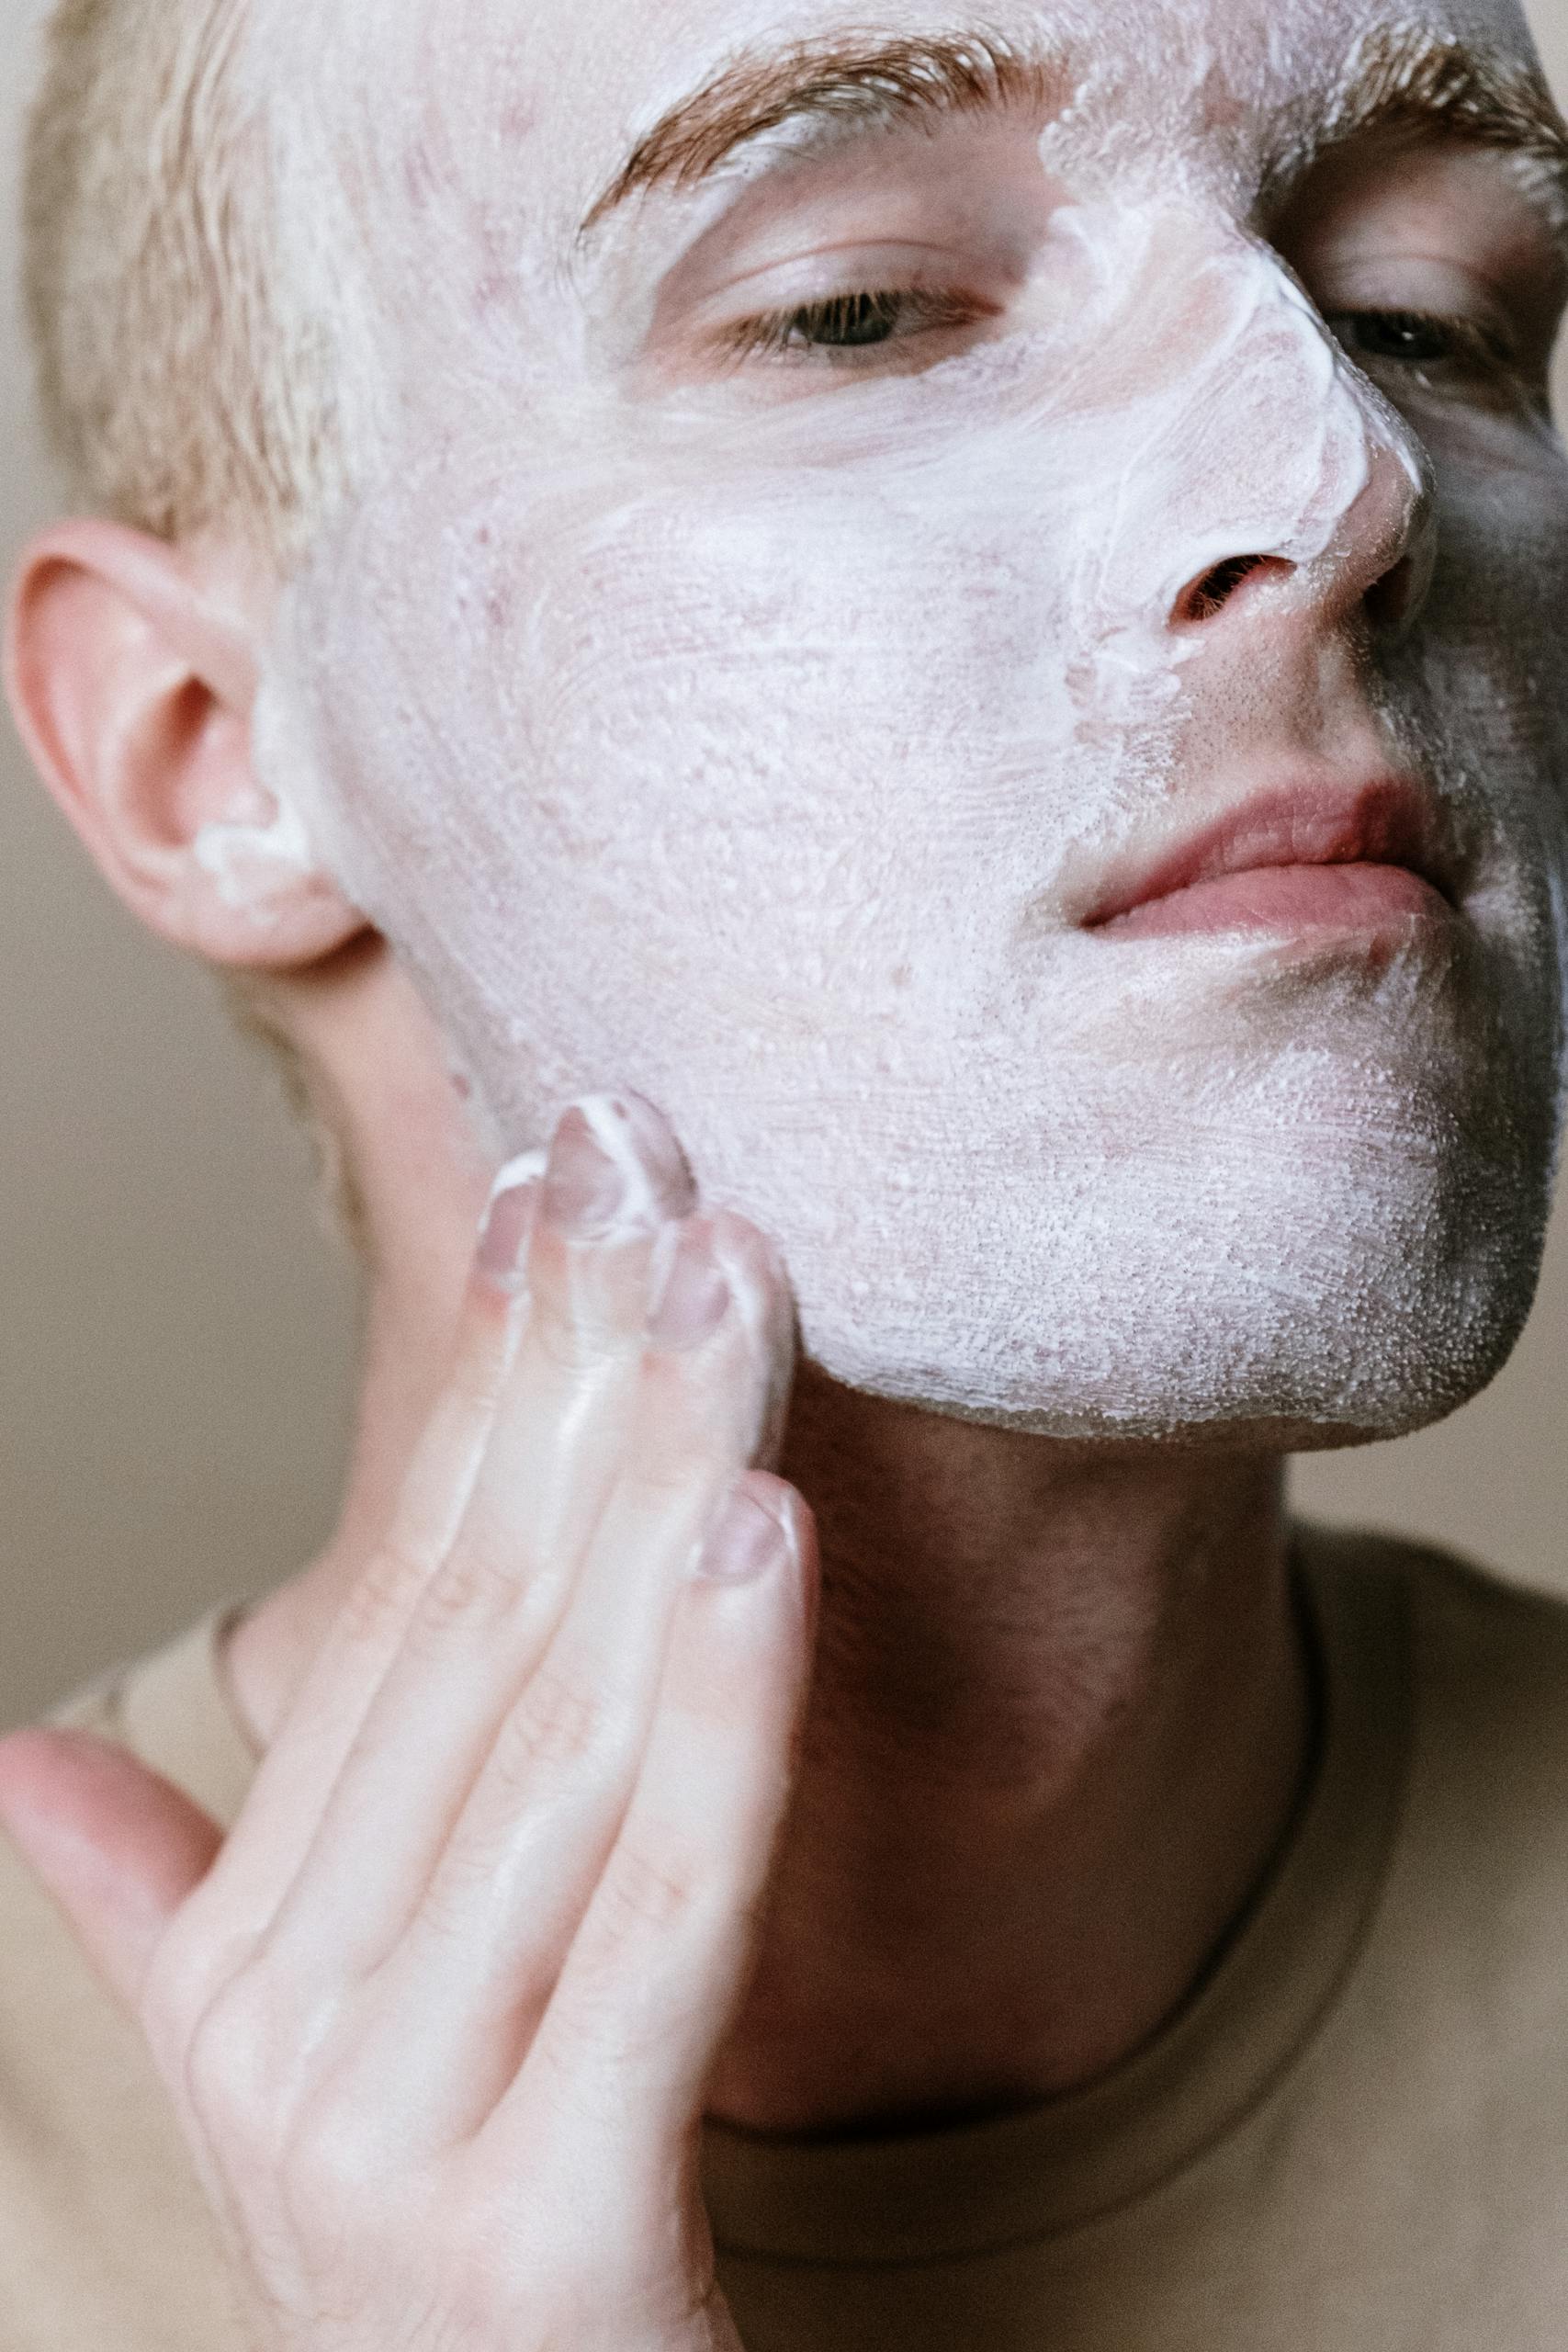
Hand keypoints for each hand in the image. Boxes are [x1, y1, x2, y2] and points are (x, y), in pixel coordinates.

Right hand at [0, 1096, 817, 2350]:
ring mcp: (398, 2138)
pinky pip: (658, 1922)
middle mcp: (293, 2036)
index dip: (484, 1386)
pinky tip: (764, 1533)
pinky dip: (719, 1719)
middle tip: (648, 1150)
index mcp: (249, 1964)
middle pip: (478, 1631)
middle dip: (578, 1372)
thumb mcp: (299, 2082)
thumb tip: (21, 1761)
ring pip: (561, 1736)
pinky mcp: (545, 2244)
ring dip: (652, 1481)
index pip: (397, 1611)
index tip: (554, 1192)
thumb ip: (157, 1913)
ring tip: (722, 1279)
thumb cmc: (449, 2274)